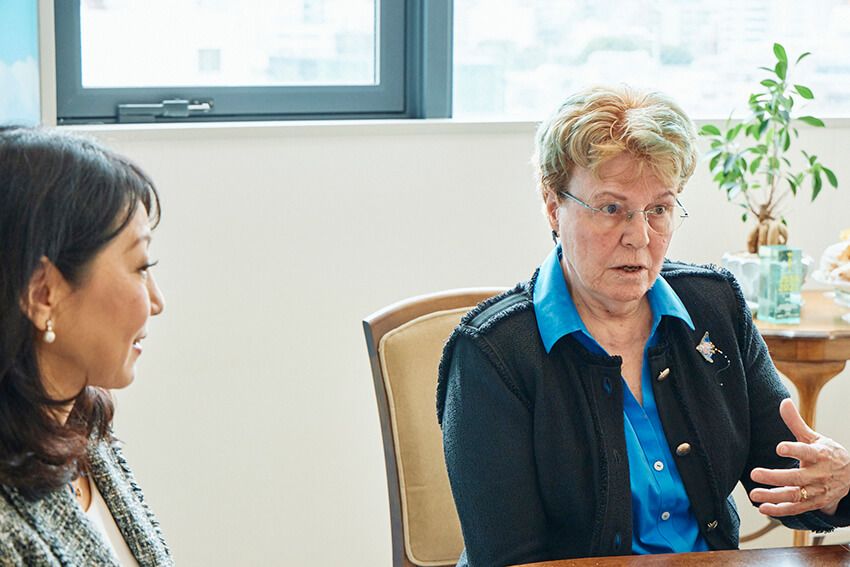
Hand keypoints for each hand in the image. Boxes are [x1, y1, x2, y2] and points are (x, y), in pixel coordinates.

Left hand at [749, 398, 849, 516]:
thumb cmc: (827, 454)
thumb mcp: (814, 437)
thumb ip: (796, 423)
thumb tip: (783, 401)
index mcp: (820, 455)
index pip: (807, 452)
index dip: (794, 450)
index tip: (779, 448)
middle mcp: (819, 474)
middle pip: (797, 477)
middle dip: (775, 477)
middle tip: (754, 473)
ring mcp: (817, 491)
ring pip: (795, 495)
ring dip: (774, 496)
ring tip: (754, 494)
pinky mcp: (814, 503)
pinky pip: (796, 509)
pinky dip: (780, 510)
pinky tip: (763, 508)